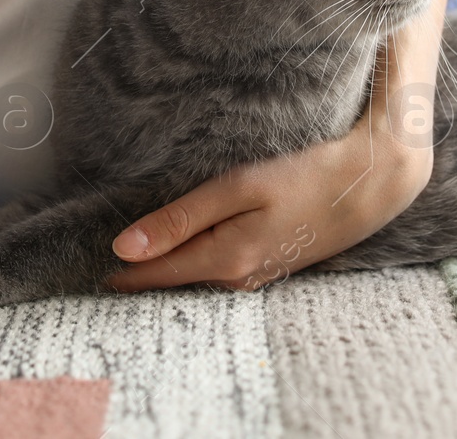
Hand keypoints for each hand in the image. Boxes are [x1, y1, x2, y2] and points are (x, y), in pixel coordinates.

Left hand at [104, 119, 432, 292]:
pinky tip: (188, 244)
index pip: (153, 274)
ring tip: (136, 251)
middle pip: (173, 279)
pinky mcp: (271, 264)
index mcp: (223, 259)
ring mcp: (257, 274)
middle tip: (100, 260)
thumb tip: (123, 247)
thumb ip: (179, 218)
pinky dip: (196, 259)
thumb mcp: (238, 187)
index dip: (118, 273)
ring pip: (196, 275)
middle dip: (139, 271)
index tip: (86, 267)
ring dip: (169, 265)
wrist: (370, 185)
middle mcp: (237, 277)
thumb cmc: (304, 176)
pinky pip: (219, 269)